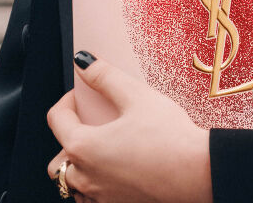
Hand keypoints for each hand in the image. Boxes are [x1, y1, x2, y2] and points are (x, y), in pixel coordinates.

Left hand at [46, 50, 211, 202]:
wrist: (196, 173)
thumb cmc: (168, 137)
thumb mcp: (136, 96)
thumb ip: (105, 76)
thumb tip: (83, 62)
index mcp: (83, 147)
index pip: (56, 119)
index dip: (68, 100)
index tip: (82, 94)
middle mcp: (85, 177)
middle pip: (57, 158)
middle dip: (68, 137)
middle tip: (91, 122)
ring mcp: (99, 197)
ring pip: (72, 182)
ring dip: (79, 165)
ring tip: (103, 146)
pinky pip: (91, 198)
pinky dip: (94, 183)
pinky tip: (116, 168)